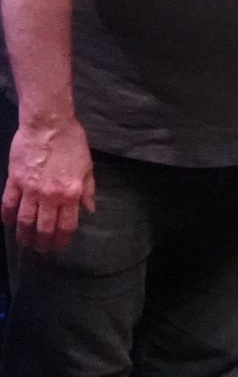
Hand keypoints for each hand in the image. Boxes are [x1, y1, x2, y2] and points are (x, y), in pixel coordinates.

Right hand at [3, 116, 94, 252]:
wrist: (49, 124)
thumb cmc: (72, 142)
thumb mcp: (87, 167)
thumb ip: (88, 191)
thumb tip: (90, 210)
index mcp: (71, 193)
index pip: (67, 225)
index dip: (63, 240)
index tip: (59, 248)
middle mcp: (50, 195)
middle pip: (44, 227)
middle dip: (42, 243)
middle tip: (40, 252)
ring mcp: (30, 189)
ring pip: (25, 220)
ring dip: (24, 235)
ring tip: (24, 243)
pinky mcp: (14, 181)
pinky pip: (8, 204)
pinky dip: (7, 216)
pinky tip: (8, 223)